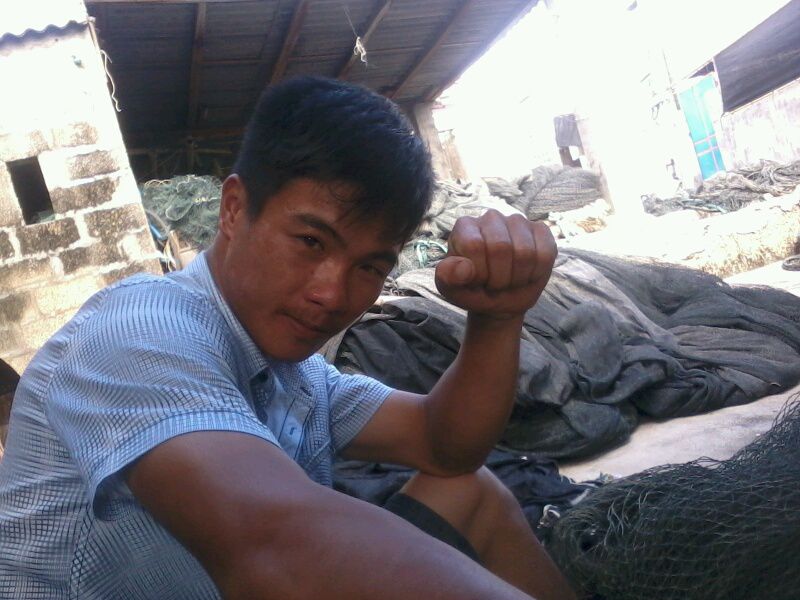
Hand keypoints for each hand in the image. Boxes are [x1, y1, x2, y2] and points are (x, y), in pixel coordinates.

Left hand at [435, 210, 556, 320]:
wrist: (499, 299)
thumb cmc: (472, 290)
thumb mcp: (451, 289)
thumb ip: (448, 277)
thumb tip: (463, 267)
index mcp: (465, 226)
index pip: (475, 245)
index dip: (479, 272)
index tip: (476, 281)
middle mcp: (491, 217)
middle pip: (501, 247)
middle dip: (499, 278)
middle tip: (494, 284)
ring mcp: (518, 222)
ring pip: (525, 253)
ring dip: (517, 278)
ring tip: (509, 280)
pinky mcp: (541, 231)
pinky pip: (545, 254)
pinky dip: (536, 273)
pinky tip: (526, 273)